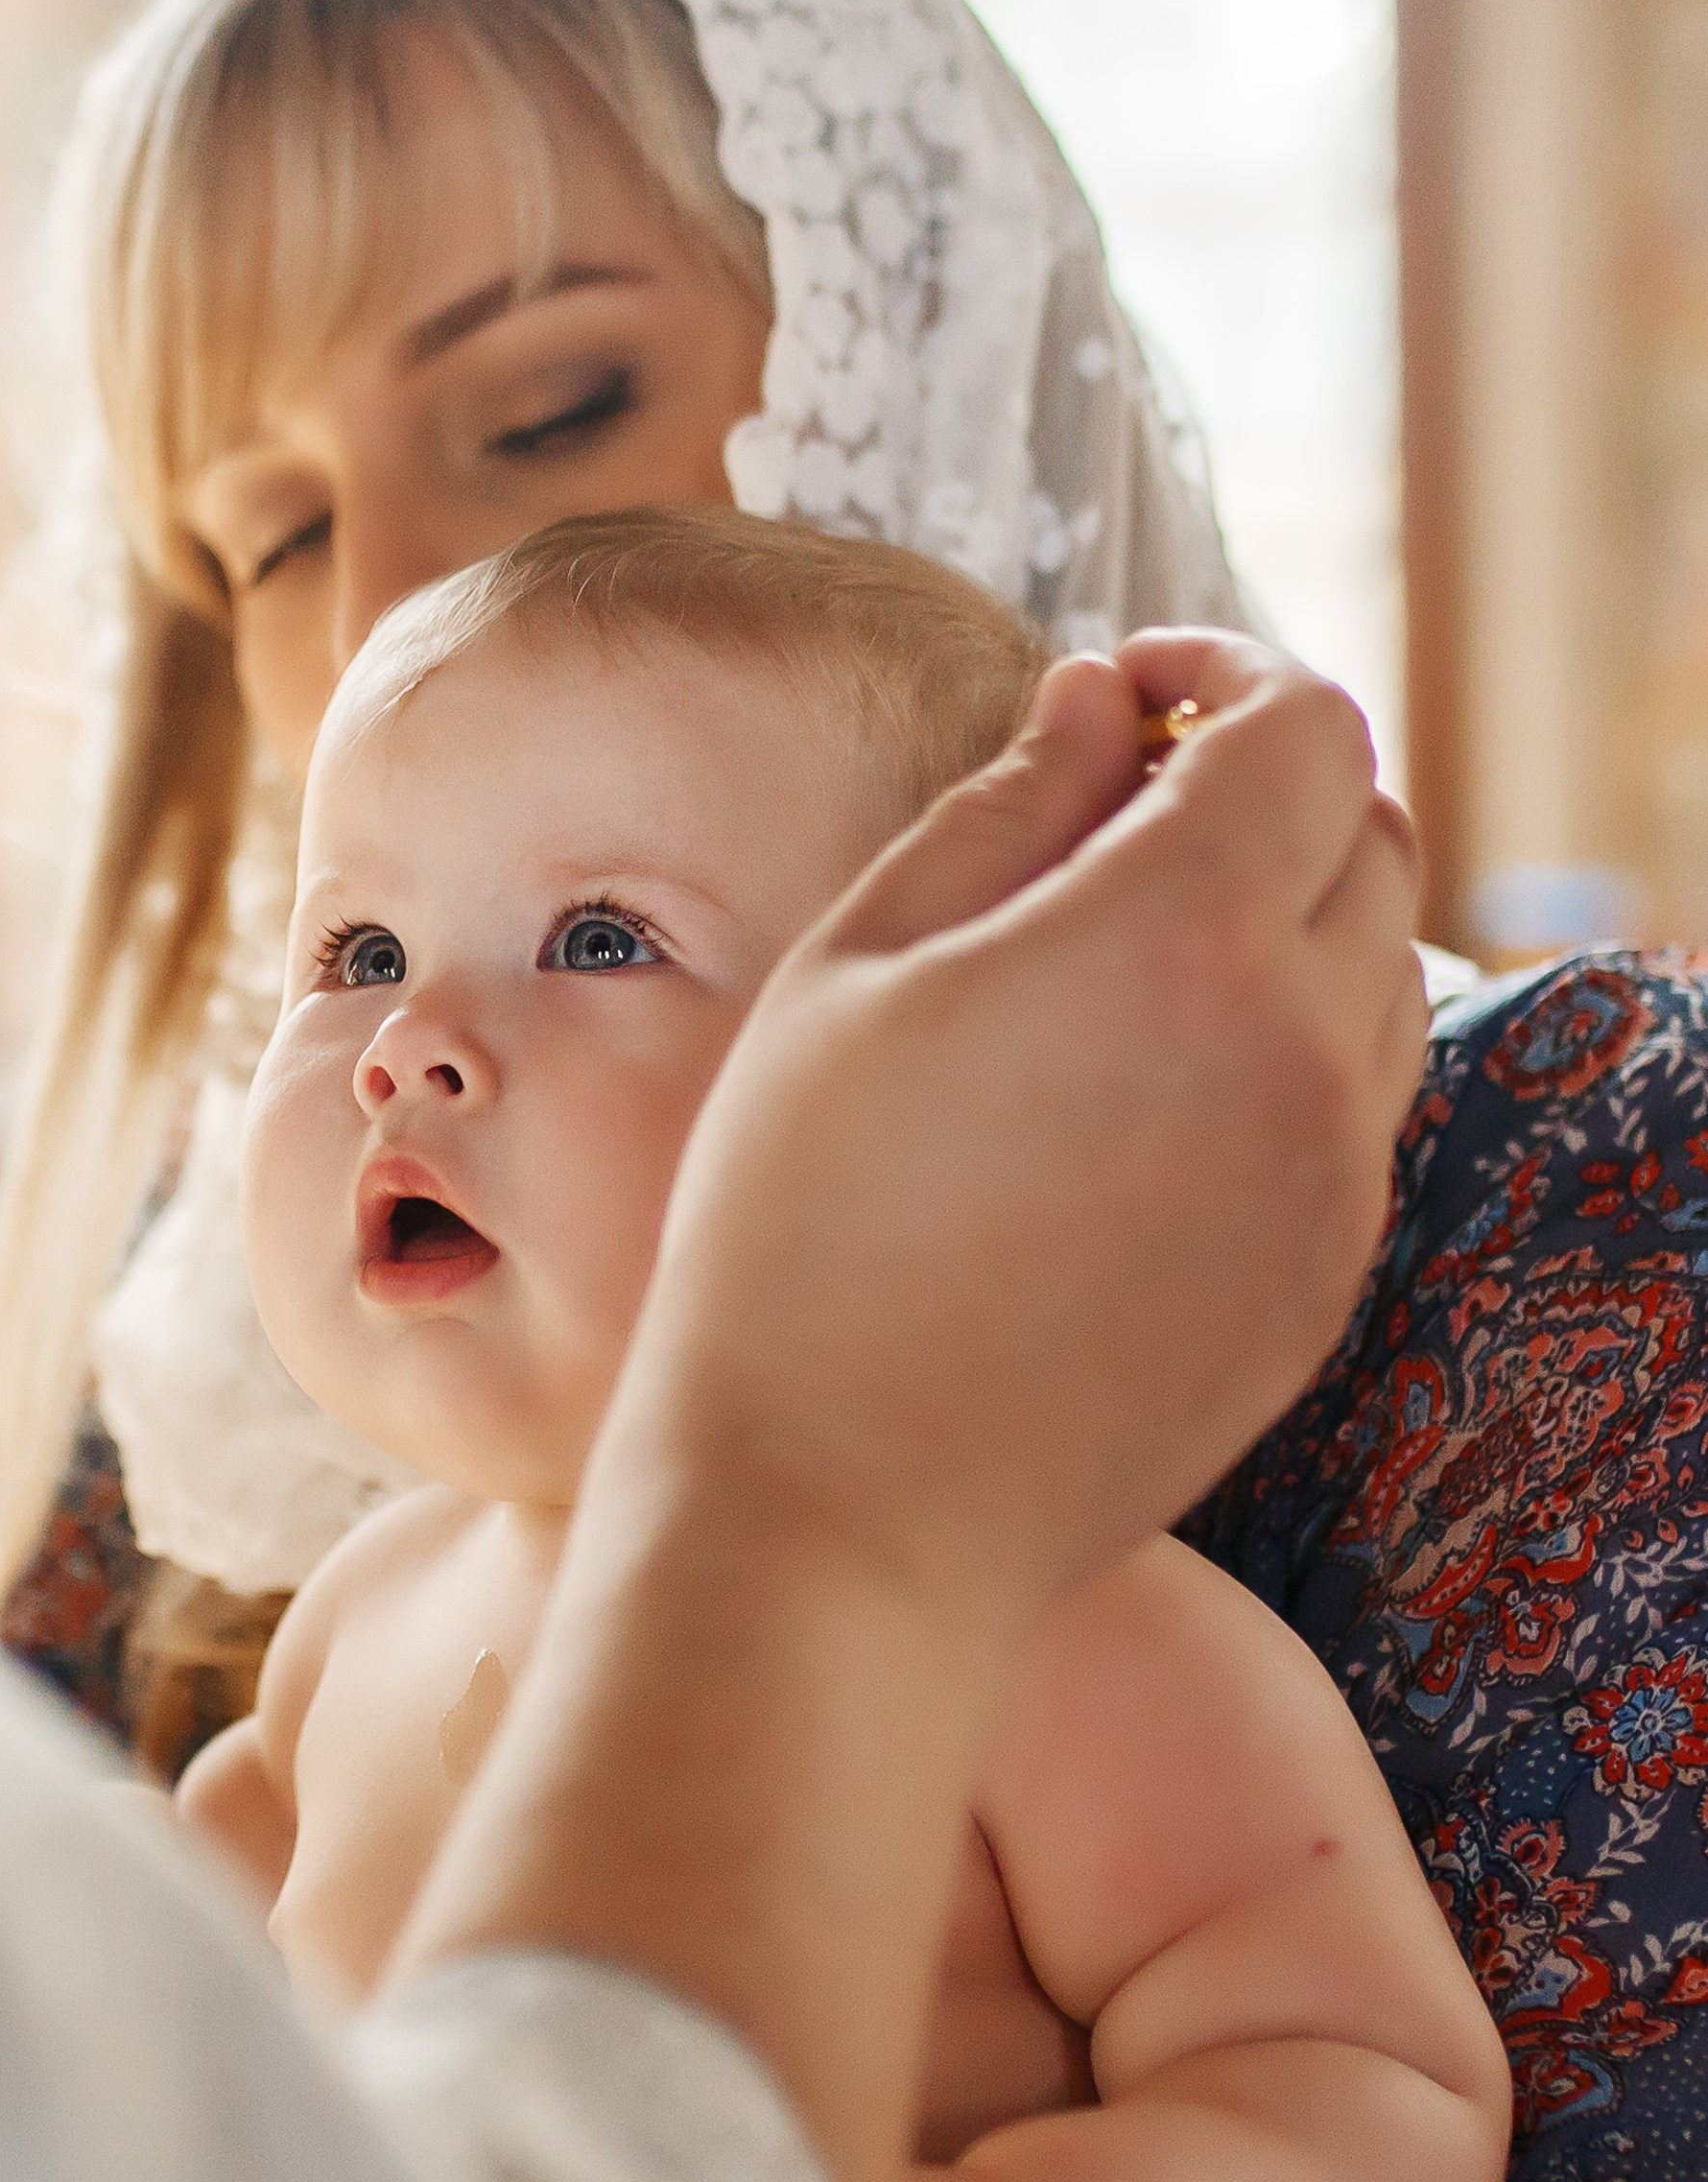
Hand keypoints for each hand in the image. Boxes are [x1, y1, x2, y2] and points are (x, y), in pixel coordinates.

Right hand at [622, 632, 1422, 1625]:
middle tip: (1117, 811)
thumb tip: (1104, 703)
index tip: (1127, 694)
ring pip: (1379, 975)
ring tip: (1123, 960)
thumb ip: (1008, 803)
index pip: (1305, 725)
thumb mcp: (861, 966)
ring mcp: (1332, 1180)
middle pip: (1365, 836)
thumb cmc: (801, 1225)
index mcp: (1184, 937)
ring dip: (1285, 919)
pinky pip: (1353, 1111)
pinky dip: (1286, 1051)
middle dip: (1262, 785)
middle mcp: (1305, 1050)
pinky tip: (1139, 1097)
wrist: (839, 1508)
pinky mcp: (1325, 1281)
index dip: (1222, 673)